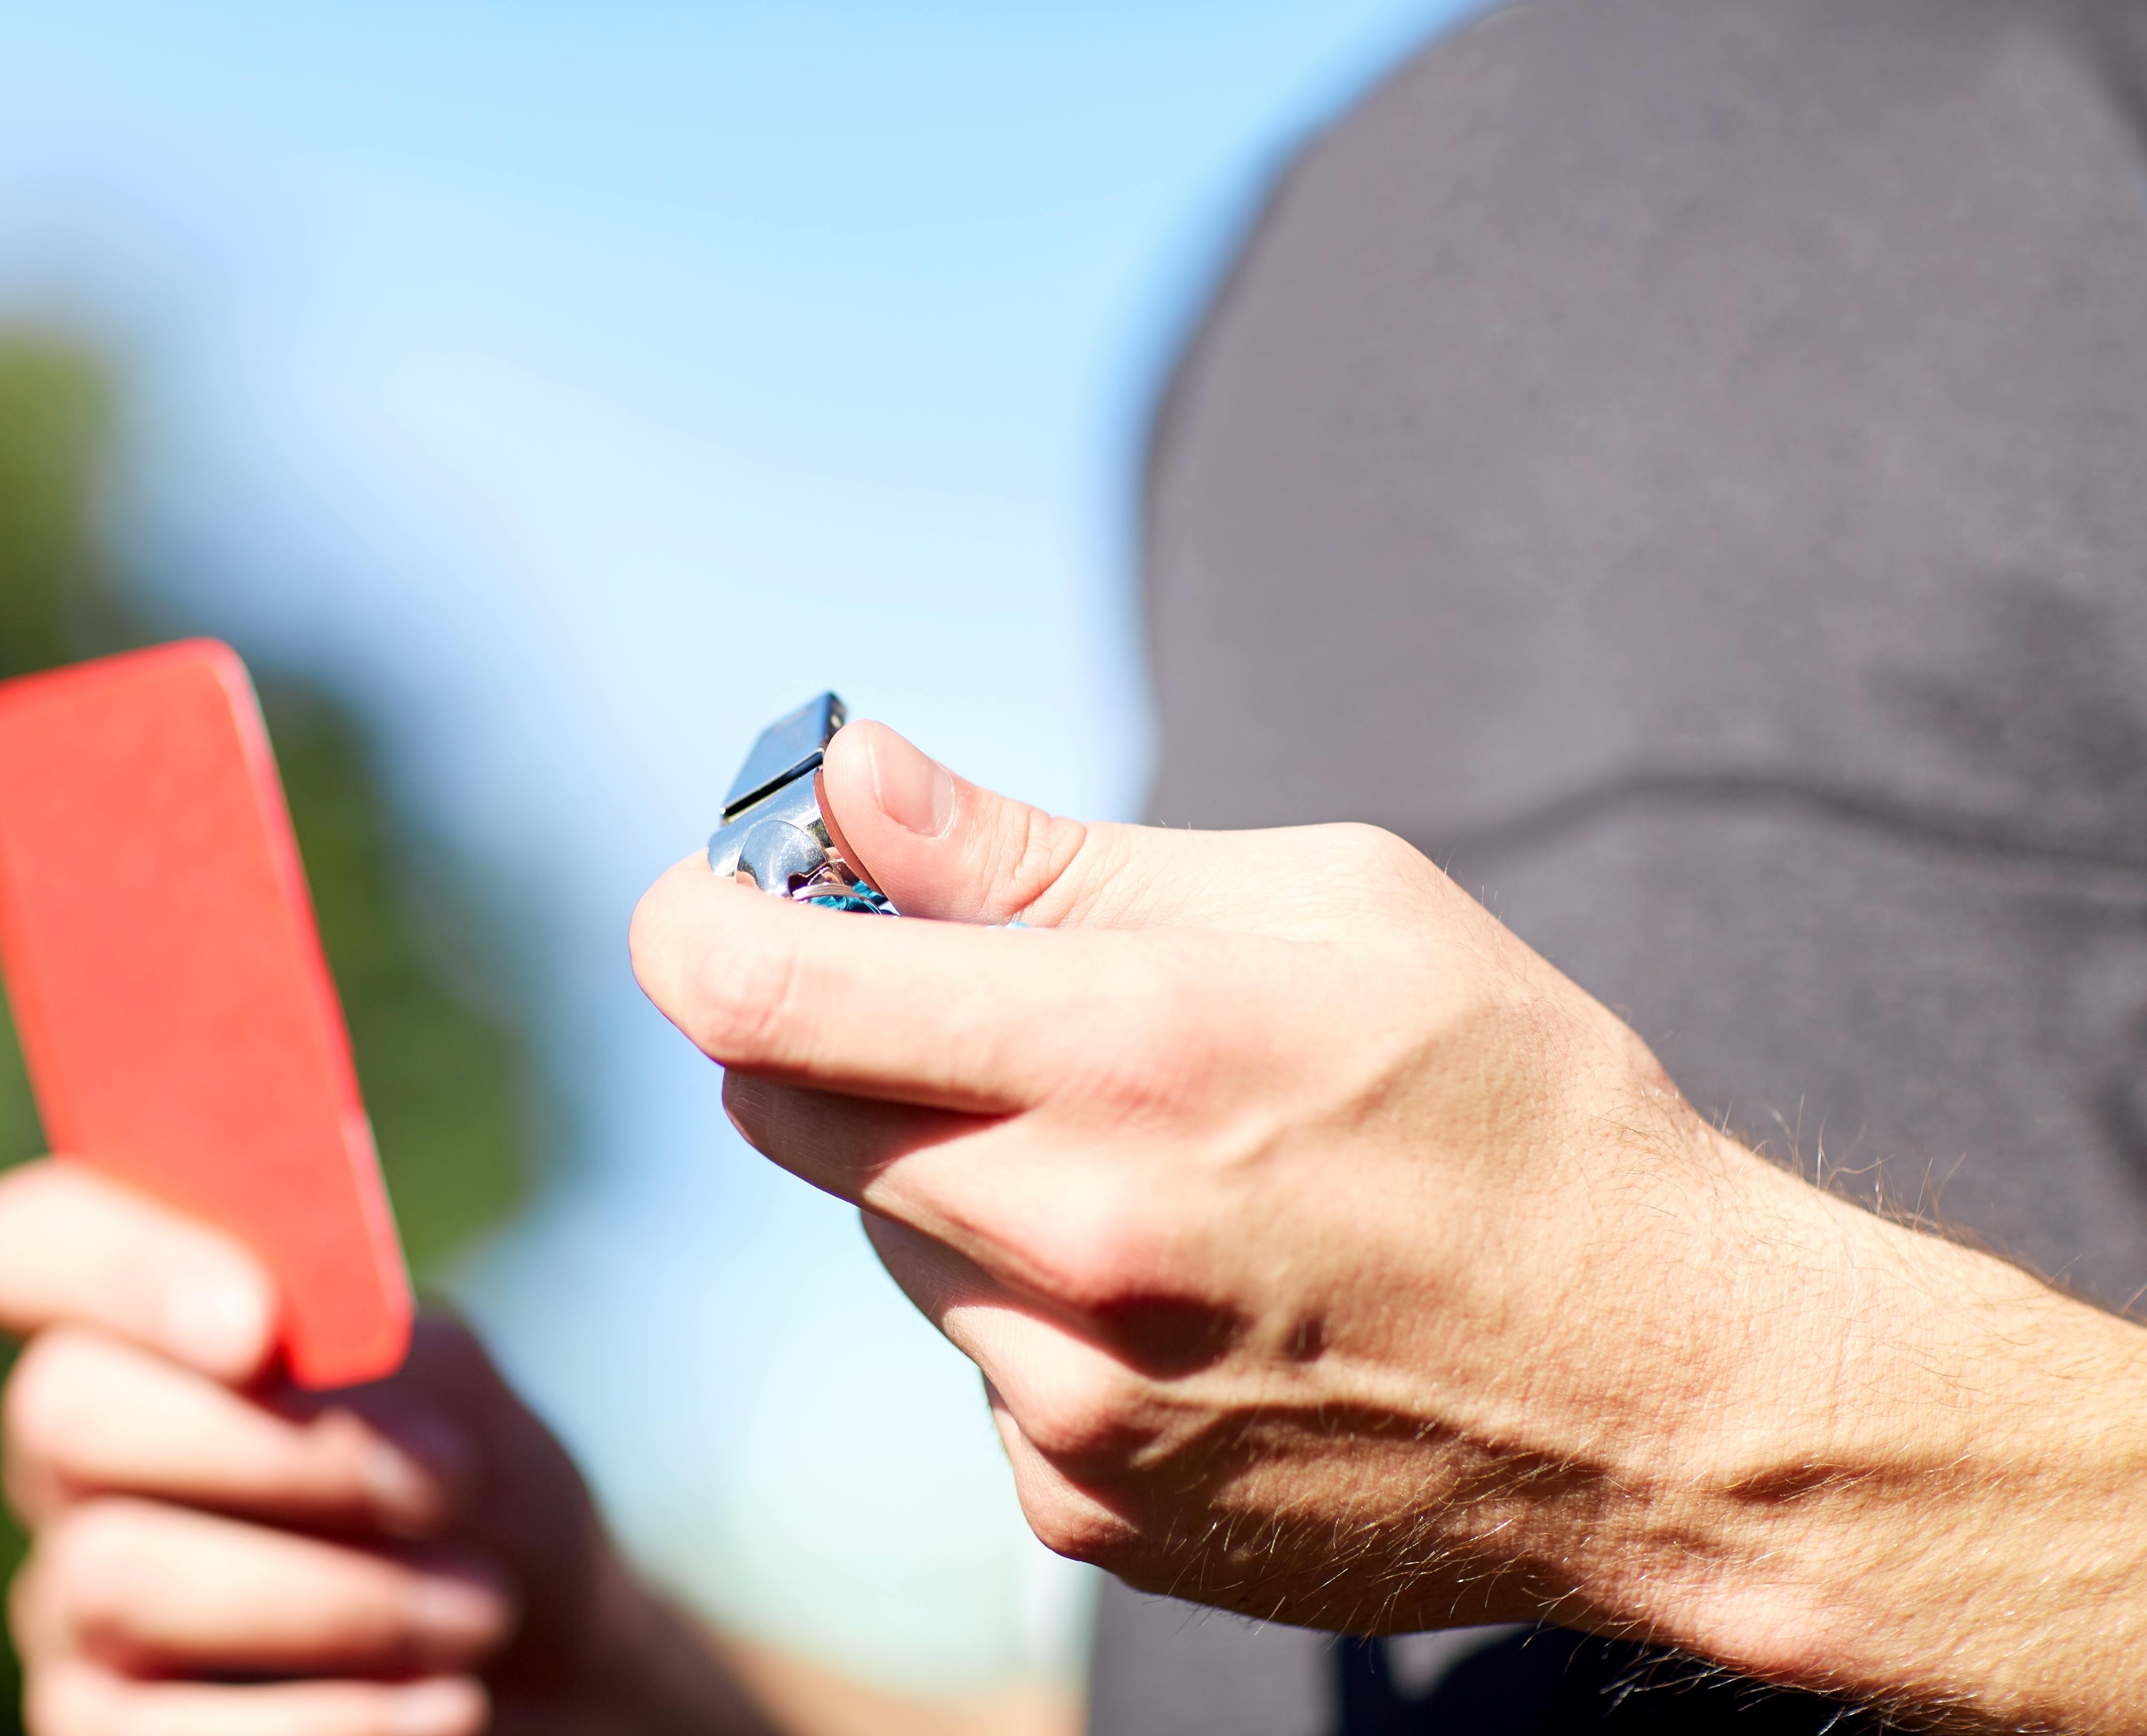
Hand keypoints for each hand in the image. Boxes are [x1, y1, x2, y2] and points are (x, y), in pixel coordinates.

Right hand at [0, 1161, 777, 1735]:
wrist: (546, 1664)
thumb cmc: (481, 1495)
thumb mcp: (462, 1390)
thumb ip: (369, 1332)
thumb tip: (280, 1351)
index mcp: (142, 1322)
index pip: (26, 1240)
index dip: (115, 1264)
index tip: (259, 1326)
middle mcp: (73, 1458)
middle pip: (60, 1413)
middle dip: (273, 1448)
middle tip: (444, 1481)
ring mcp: (68, 1604)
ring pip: (113, 1579)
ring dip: (336, 1599)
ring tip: (481, 1607)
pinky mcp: (97, 1734)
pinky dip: (334, 1720)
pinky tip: (448, 1704)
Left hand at [631, 720, 2146, 1729]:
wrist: (1666, 1392)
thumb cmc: (1512, 1099)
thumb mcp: (1320, 905)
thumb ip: (1042, 856)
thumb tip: (848, 778)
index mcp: (1126, 1054)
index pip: (765, 995)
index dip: (697, 926)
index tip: (714, 897)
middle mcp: (1071, 1244)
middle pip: (780, 1114)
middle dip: (829, 1035)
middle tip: (959, 1001)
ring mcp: (1069, 1403)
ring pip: (884, 1237)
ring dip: (948, 1176)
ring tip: (1140, 1164)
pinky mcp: (1084, 1510)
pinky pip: (973, 1363)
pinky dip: (1025, 1306)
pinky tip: (1179, 1291)